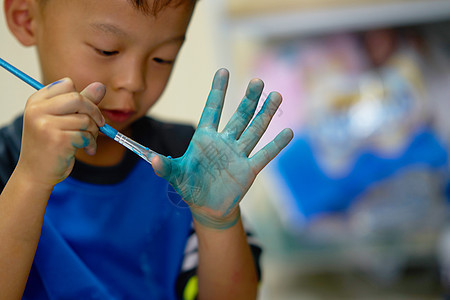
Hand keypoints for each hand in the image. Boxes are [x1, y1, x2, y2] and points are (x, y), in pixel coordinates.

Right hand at [16, 78, 104, 186]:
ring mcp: (46, 125)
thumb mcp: (62, 120)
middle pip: (78, 98)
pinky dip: (91, 143)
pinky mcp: (58, 140)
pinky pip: (86, 135)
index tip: (86, 111)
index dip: (82, 97)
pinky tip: (87, 150)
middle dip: (94, 112)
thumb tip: (101, 86)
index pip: (67, 84)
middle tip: (98, 124)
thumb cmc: (50, 145)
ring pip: (85, 119)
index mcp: (36, 101)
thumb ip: (81, 102)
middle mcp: (38, 110)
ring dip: (93, 132)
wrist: (36, 174)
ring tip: (88, 141)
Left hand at [153, 69, 292, 228]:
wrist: (207, 207)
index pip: (212, 109)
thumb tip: (152, 161)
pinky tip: (288, 132)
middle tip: (257, 81)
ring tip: (276, 95)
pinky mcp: (248, 170)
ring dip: (265, 114)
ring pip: (254, 130)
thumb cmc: (190, 186)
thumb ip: (165, 167)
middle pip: (239, 116)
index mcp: (205, 138)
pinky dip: (275, 145)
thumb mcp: (176, 176)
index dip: (217, 91)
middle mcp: (224, 142)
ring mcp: (238, 154)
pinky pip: (264, 155)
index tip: (223, 70)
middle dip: (248, 99)